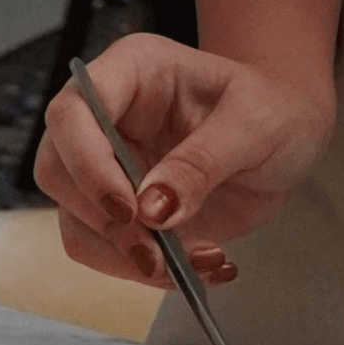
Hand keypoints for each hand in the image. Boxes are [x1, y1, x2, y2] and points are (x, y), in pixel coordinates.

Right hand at [34, 33, 336, 287]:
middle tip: (157, 250)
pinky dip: (140, 270)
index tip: (130, 209)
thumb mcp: (256, 126)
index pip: (72, 114)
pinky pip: (103, 250)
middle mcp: (101, 120)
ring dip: (123, 256)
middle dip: (104, 221)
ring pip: (74, 222)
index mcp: (129, 74)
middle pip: (57, 172)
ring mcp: (101, 169)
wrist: (285, 141)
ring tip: (193, 263)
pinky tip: (192, 266)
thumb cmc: (274, 111)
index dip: (87, 164)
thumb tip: (152, 209)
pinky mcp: (113, 211)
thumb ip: (203, 163)